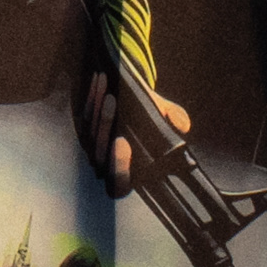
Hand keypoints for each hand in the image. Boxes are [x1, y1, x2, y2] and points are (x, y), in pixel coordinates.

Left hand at [83, 74, 188, 193]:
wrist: (130, 100)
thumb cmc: (149, 115)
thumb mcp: (162, 116)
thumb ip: (174, 119)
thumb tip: (182, 125)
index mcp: (128, 172)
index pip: (119, 184)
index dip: (118, 167)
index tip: (123, 142)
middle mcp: (107, 164)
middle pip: (100, 153)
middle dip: (105, 125)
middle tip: (113, 103)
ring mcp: (93, 148)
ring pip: (91, 132)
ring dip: (98, 109)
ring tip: (108, 90)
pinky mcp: (84, 130)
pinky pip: (85, 115)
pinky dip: (92, 97)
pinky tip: (99, 81)